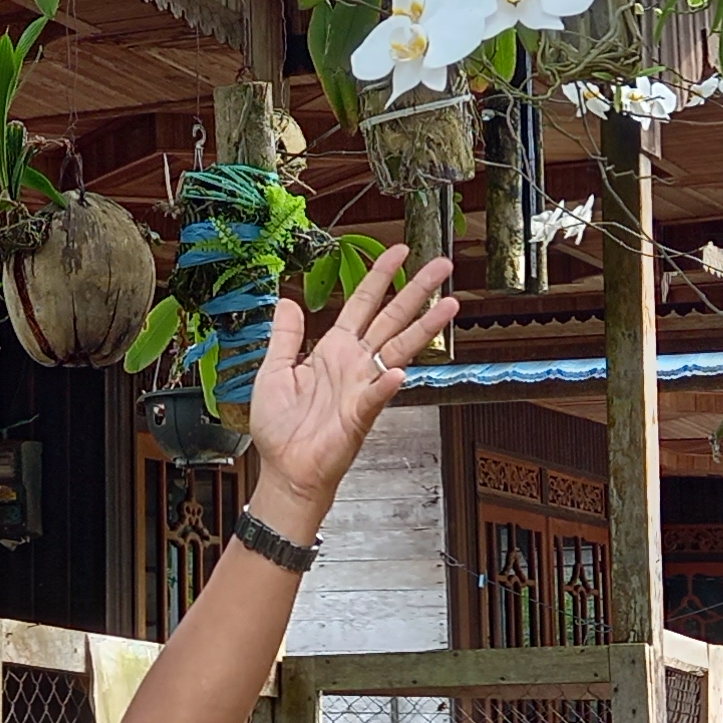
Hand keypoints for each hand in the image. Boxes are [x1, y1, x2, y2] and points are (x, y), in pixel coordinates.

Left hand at [242, 244, 458, 524]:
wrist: (285, 469)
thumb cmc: (282, 428)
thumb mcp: (274, 370)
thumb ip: (285, 335)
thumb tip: (286, 300)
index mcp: (334, 349)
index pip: (362, 303)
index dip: (380, 275)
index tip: (400, 252)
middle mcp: (354, 363)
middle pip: (392, 318)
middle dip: (417, 290)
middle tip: (443, 265)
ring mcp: (361, 387)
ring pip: (398, 349)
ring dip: (423, 328)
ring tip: (449, 305)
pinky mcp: (359, 415)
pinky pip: (376, 396)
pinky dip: (386, 384)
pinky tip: (398, 372)